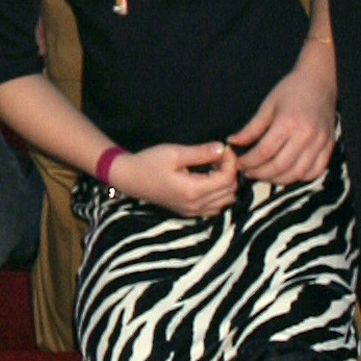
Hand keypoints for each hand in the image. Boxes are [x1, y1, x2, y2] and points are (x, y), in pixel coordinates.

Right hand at [112, 140, 238, 216]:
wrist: (129, 178)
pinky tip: (208, 179)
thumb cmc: (149, 163)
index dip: (231, 161)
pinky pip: (215, 207)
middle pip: (230, 191)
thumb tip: (223, 149)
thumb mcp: (175, 153)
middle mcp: (196, 205)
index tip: (223, 148)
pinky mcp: (189, 212)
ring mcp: (193, 212)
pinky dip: (219, 194)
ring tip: (214, 167)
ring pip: (226, 201)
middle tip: (219, 155)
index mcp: (193, 190)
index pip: (227, 179)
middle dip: (230, 171)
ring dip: (225, 183)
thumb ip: (201, 152)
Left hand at [230, 49, 336, 185]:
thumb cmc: (291, 90)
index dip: (248, 162)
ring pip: (297, 173)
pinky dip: (300, 177)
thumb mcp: (267, 106)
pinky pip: (314, 171)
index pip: (264, 152)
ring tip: (264, 175)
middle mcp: (306, 135)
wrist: (319, 81)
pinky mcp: (328, 146)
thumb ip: (250, 128)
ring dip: (278, 179)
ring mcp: (320, 142)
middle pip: (280, 166)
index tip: (239, 164)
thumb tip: (233, 142)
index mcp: (288, 122)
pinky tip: (287, 173)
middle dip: (260, 174)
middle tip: (248, 172)